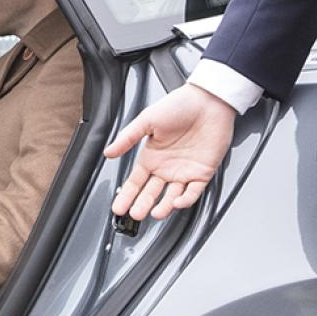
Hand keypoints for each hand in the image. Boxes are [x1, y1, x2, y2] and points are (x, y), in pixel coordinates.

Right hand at [103, 83, 236, 220]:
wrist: (208, 101)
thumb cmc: (179, 105)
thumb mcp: (147, 120)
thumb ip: (127, 139)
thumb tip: (108, 152)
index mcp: (151, 156)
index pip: (135, 182)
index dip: (126, 195)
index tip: (118, 208)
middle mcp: (166, 167)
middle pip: (151, 193)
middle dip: (142, 205)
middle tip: (134, 215)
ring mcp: (184, 171)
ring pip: (172, 197)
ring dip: (163, 207)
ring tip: (154, 214)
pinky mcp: (202, 172)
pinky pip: (193, 191)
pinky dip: (185, 199)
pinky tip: (176, 202)